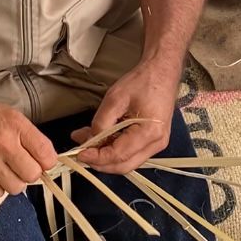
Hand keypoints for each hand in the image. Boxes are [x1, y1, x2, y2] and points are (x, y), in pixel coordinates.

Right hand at [0, 88, 57, 197]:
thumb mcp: (8, 115)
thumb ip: (28, 136)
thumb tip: (45, 159)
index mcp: (16, 126)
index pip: (46, 155)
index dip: (46, 161)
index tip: (40, 160)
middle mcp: (4, 144)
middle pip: (33, 175)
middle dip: (30, 172)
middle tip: (20, 165)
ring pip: (16, 187)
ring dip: (13, 181)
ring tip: (4, 170)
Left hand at [71, 58, 177, 173]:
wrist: (161, 73)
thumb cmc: (142, 82)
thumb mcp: (115, 98)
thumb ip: (101, 122)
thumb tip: (89, 140)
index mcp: (150, 132)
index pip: (119, 155)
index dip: (97, 157)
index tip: (79, 154)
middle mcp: (156, 143)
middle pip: (124, 166)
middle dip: (100, 163)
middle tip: (81, 153)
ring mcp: (157, 145)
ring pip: (127, 163)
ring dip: (106, 158)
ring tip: (87, 144)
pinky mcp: (152, 142)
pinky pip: (131, 155)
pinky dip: (114, 152)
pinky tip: (101, 141)